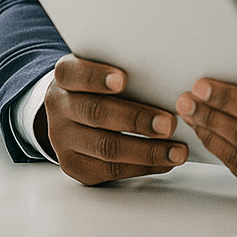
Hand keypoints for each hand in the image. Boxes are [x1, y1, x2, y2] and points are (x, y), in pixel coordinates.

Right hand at [42, 54, 187, 184]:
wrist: (72, 109)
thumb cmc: (102, 82)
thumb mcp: (104, 67)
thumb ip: (125, 66)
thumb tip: (169, 70)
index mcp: (65, 77)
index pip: (73, 74)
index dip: (96, 77)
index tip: (123, 79)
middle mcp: (60, 108)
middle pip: (95, 113)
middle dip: (135, 120)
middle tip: (169, 124)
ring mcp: (63, 140)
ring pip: (105, 148)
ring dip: (146, 151)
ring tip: (177, 151)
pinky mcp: (75, 166)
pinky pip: (109, 170)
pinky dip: (143, 166)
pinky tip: (165, 162)